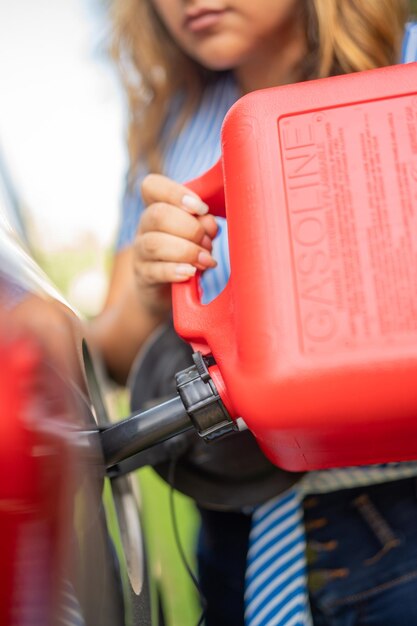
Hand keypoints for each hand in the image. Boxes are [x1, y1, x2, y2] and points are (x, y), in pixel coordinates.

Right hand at [134, 174, 217, 310]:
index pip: (151, 186)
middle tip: (208, 242)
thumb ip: (204, 225)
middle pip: (158, 215)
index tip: (201, 208)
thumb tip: (208, 222)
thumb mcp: (198, 235)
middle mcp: (145, 226)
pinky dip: (176, 270)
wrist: (167, 289)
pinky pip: (155, 271)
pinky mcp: (143, 276)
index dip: (176, 193)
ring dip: (186, 251)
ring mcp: (141, 252)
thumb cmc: (186, 253)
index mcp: (157, 207)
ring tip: (206, 260)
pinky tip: (191, 273)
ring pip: (155, 243)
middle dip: (190, 228)